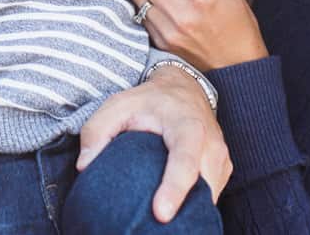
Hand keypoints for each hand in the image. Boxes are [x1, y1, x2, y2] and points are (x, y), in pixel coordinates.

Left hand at [78, 66, 231, 221]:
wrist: (185, 89)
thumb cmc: (149, 100)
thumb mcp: (118, 104)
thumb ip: (97, 130)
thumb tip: (85, 166)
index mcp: (187, 125)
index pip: (185, 159)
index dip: (174, 188)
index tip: (160, 214)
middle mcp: (211, 144)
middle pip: (202, 187)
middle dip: (184, 212)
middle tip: (154, 228)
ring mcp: (221, 160)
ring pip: (208, 198)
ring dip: (188, 213)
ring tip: (158, 225)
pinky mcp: (223, 172)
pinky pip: (211, 198)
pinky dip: (193, 208)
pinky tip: (173, 214)